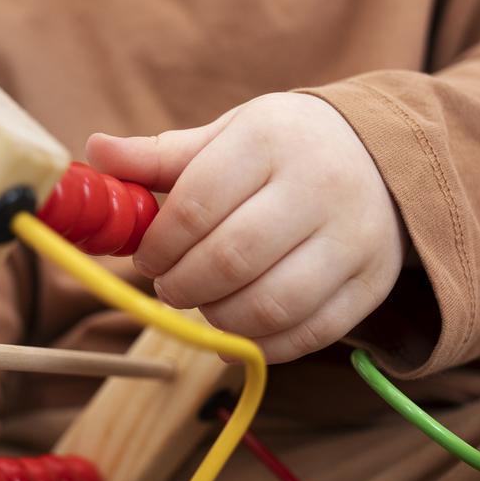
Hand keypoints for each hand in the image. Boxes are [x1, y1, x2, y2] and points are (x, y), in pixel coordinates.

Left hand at [87, 92, 406, 362]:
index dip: (159, 243)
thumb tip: (94, 152)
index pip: (197, 203)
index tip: (146, 257)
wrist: (385, 158)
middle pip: (231, 259)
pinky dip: (262, 344)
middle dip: (183, 285)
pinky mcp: (371, 285)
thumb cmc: (286, 149)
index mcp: (272, 139)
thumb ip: (162, 155)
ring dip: (219, 319)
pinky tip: (236, 332)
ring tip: (204, 305)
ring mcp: (352, 239)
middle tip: (168, 287)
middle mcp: (319, 186)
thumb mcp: (230, 136)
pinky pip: (308, 334)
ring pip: (270, 304)